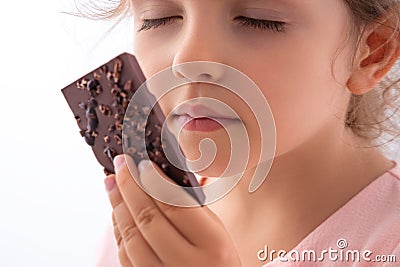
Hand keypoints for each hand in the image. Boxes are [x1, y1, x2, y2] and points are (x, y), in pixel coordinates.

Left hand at [105, 154, 241, 266]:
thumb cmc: (219, 262)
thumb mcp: (218, 234)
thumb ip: (193, 210)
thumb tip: (159, 180)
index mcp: (212, 244)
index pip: (176, 205)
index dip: (154, 180)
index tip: (141, 162)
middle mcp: (187, 262)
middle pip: (148, 218)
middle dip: (129, 186)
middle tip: (120, 164)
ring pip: (131, 237)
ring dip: (118, 206)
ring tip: (112, 183)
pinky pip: (126, 255)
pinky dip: (119, 229)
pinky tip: (118, 211)